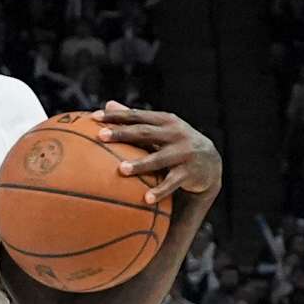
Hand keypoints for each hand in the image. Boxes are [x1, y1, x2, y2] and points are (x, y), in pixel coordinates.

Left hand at [94, 102, 222, 203]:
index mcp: (165, 121)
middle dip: (123, 134)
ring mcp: (183, 153)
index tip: (93, 117)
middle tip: (101, 136)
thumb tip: (107, 104)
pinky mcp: (189, 172)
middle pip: (144, 132)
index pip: (136, 116)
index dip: (116, 116)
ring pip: (158, 159)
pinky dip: (160, 190)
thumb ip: (135, 118)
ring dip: (140, 164)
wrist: (210, 161)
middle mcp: (175, 134)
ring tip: (121, 170)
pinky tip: (146, 199)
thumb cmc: (175, 143)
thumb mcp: (160, 128)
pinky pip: (172, 182)